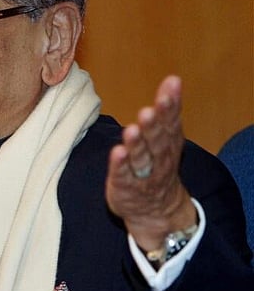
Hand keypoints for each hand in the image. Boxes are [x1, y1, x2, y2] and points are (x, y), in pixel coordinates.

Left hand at [105, 76, 197, 251]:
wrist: (157, 211)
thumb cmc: (158, 165)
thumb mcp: (167, 137)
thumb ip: (168, 111)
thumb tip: (173, 79)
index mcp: (169, 143)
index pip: (172, 122)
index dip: (171, 106)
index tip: (171, 87)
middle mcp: (159, 158)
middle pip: (157, 140)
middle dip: (153, 126)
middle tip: (148, 111)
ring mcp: (142, 174)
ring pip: (141, 158)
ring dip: (136, 145)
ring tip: (131, 130)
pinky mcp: (125, 186)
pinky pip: (123, 175)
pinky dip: (120, 165)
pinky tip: (116, 153)